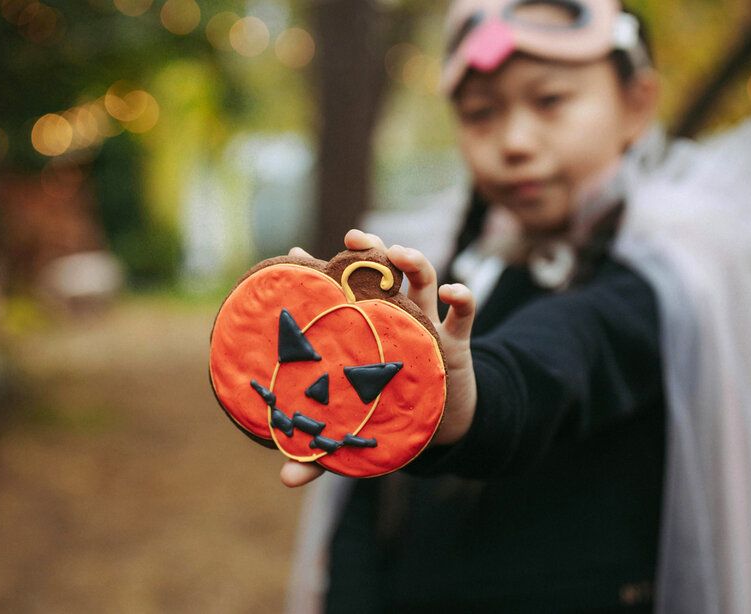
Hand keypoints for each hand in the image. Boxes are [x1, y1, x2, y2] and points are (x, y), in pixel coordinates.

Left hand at [278, 230, 477, 486]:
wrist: (445, 428)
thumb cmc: (394, 417)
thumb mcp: (358, 431)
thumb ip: (324, 454)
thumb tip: (285, 479)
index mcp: (365, 331)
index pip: (338, 292)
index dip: (317, 271)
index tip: (294, 256)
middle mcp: (395, 319)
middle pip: (382, 271)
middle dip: (369, 249)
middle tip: (352, 240)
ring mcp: (427, 324)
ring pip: (421, 278)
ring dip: (412, 259)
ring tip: (397, 252)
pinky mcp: (456, 341)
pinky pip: (465, 310)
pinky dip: (461, 295)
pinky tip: (452, 291)